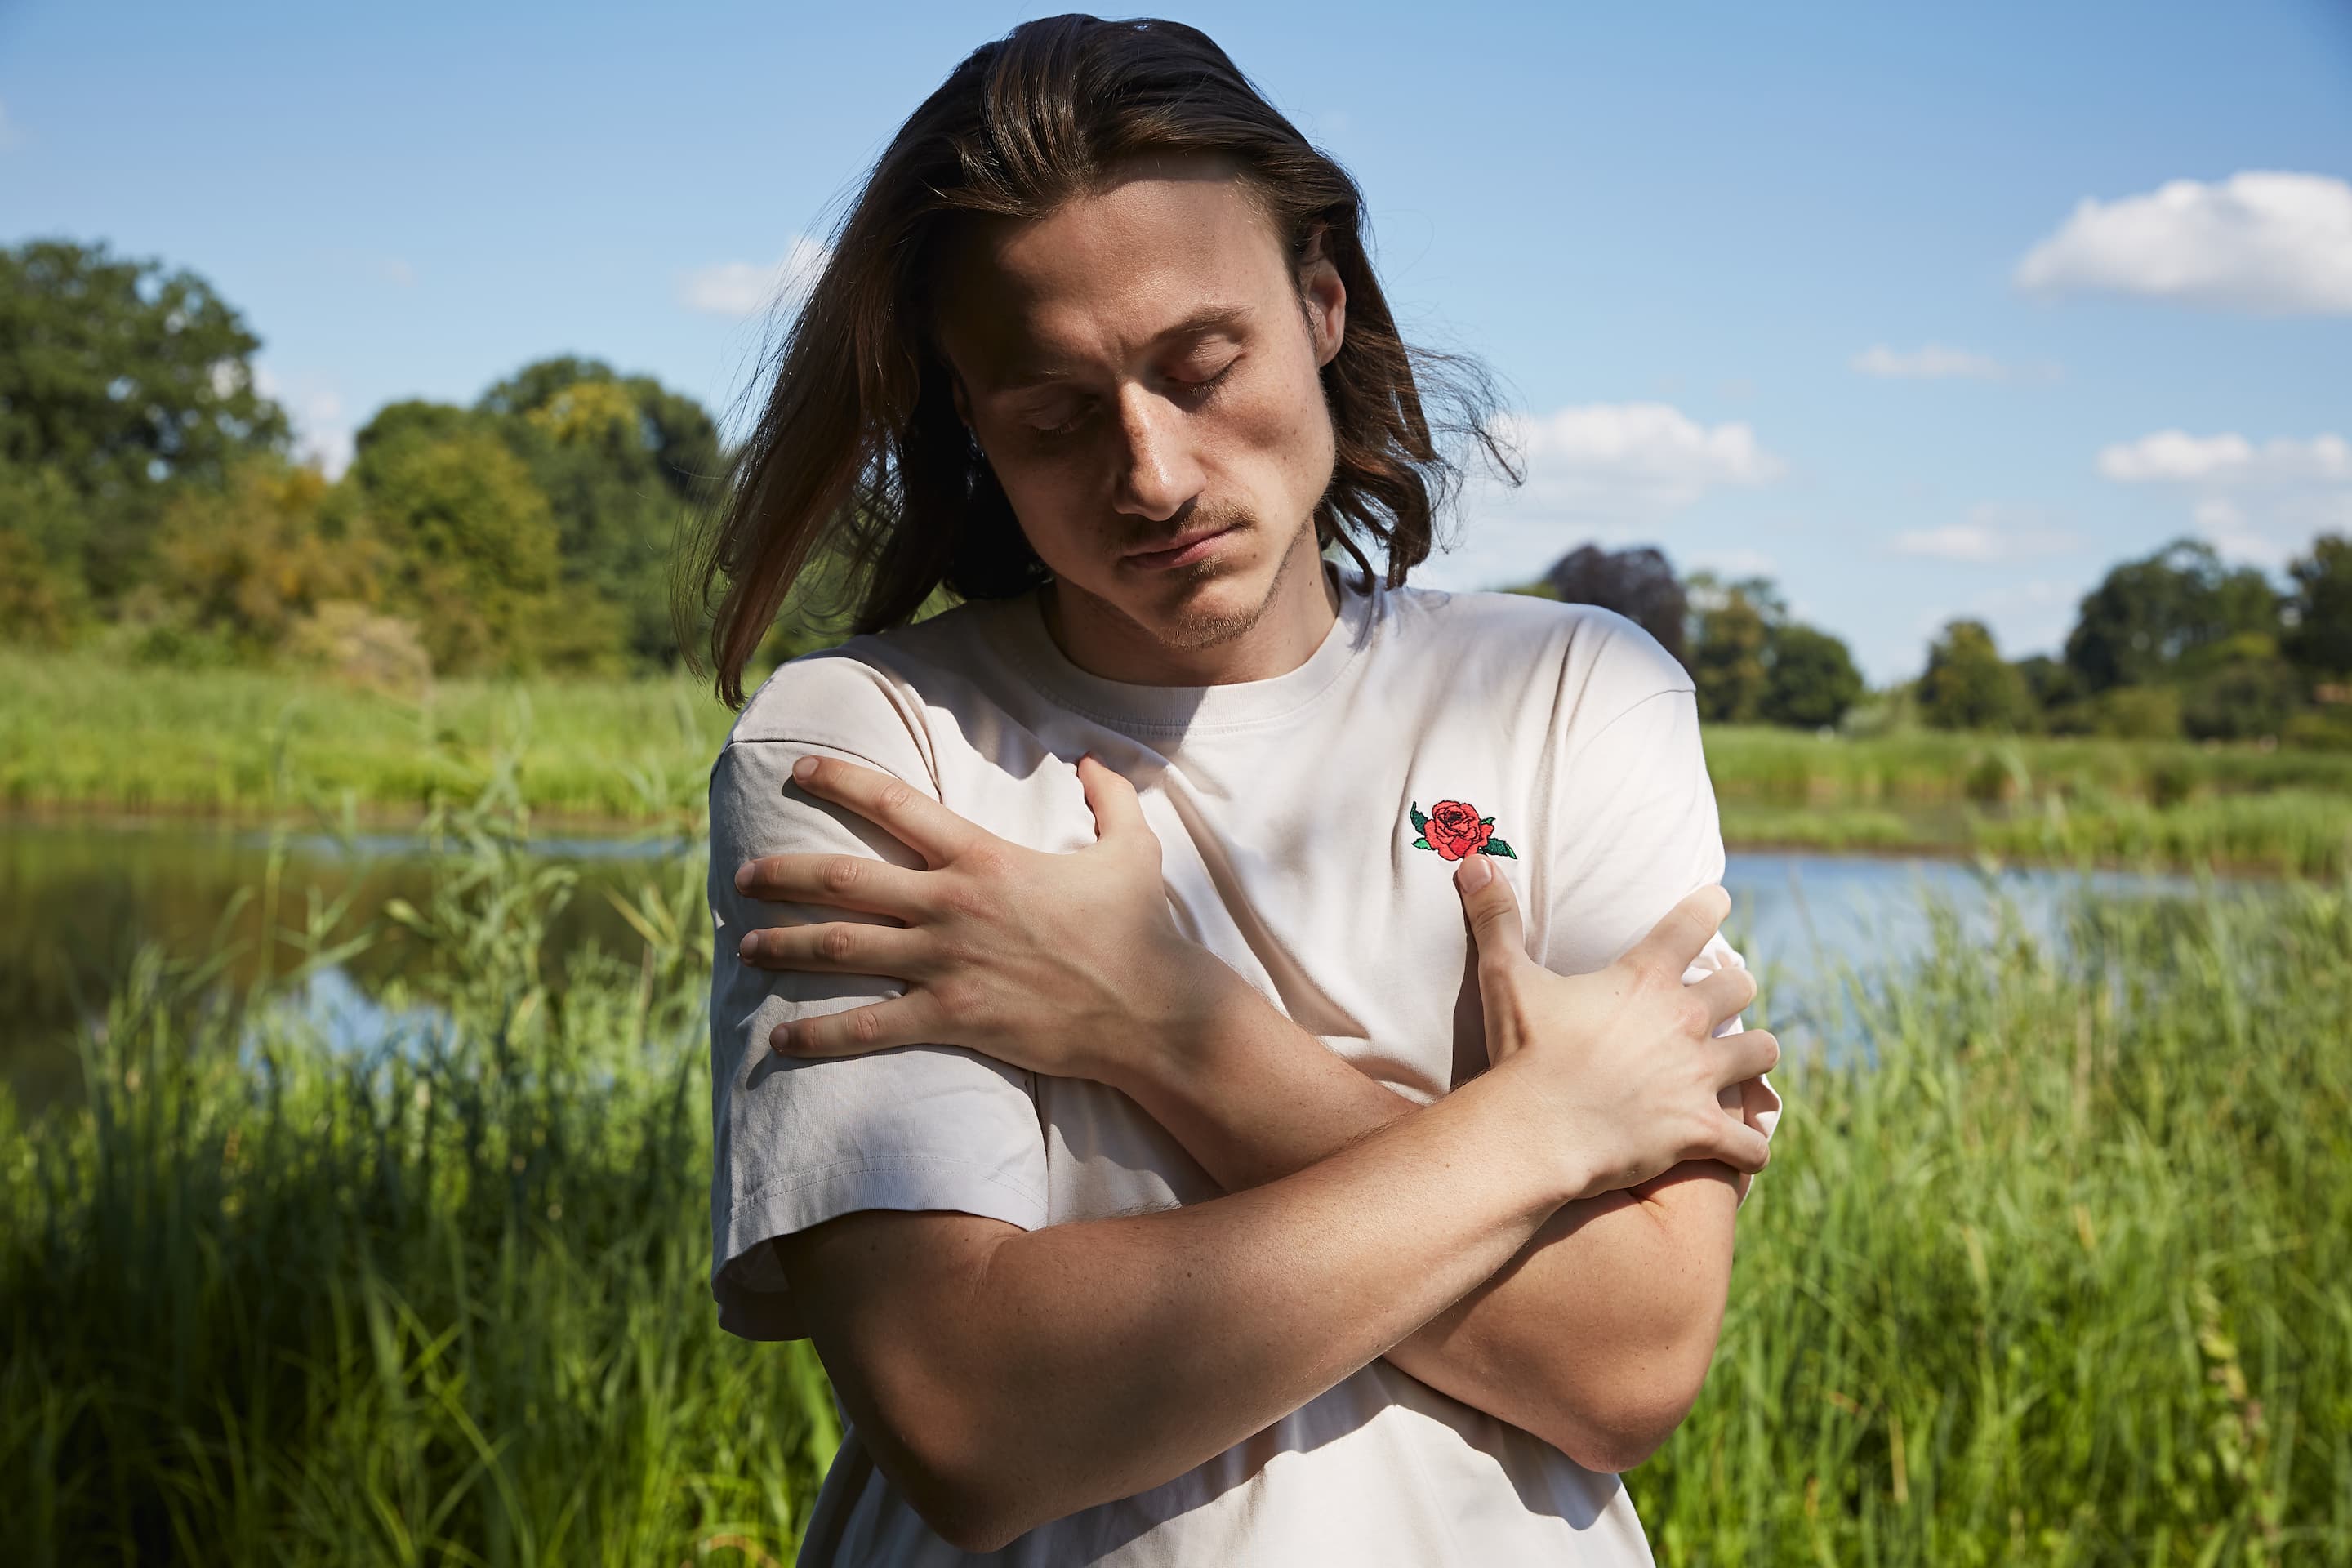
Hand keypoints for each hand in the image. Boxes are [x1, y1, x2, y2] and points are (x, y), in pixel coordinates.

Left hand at [732, 752, 1219, 1087]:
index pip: (893, 804)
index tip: (799, 770)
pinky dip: (818, 1035)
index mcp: (982, 857)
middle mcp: (951, 904)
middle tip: (741, 875)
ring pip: (842, 948)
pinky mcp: (951, 1019)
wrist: (1151, 1010)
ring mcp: (946, 963)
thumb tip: (1090, 760)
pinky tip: (778, 1041)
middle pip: (843, 879)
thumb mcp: (1133, 850)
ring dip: (784, 946)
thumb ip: (1108, 796)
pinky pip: (868, 1028)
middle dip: (782, 874)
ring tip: (744, 946)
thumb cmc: (1140, 931)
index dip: (839, 781)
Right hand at [1449, 855, 1776, 1200]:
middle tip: (1722, 995)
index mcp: (1644, 978)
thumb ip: (1496, 918)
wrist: (1536, 1129)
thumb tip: (1472, 861)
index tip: (1718, 900)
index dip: (1710, 906)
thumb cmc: (1522, 1052)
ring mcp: (1698, 1076)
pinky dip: (1749, 1147)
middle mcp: (1684, 1021)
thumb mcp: (1505, 978)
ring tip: (1746, 1061)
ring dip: (1754, 1055)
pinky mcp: (1701, 1129)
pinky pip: (1750, 1143)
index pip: (1692, 922)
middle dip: (1734, 988)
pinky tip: (1745, 1150)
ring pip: (1761, 1052)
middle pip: (1739, 986)